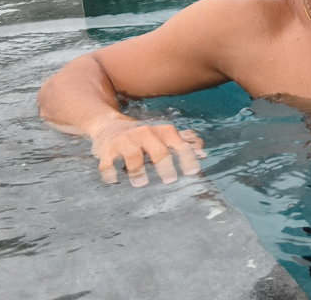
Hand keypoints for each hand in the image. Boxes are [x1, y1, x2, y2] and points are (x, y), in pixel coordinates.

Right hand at [90, 117, 206, 186]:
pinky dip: (110, 172)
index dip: (186, 158)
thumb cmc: (142, 136)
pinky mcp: (107, 152)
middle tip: (170, 179)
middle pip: (157, 150)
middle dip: (164, 164)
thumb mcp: (162, 135)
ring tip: (141, 184)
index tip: (193, 172)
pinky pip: (108, 163)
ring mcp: (125, 143)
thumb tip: (203, 153)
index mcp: (161, 132)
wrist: (109, 125)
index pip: (178, 144)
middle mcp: (144, 135)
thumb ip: (182, 143)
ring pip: (133, 156)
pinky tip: (114, 181)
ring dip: (138, 170)